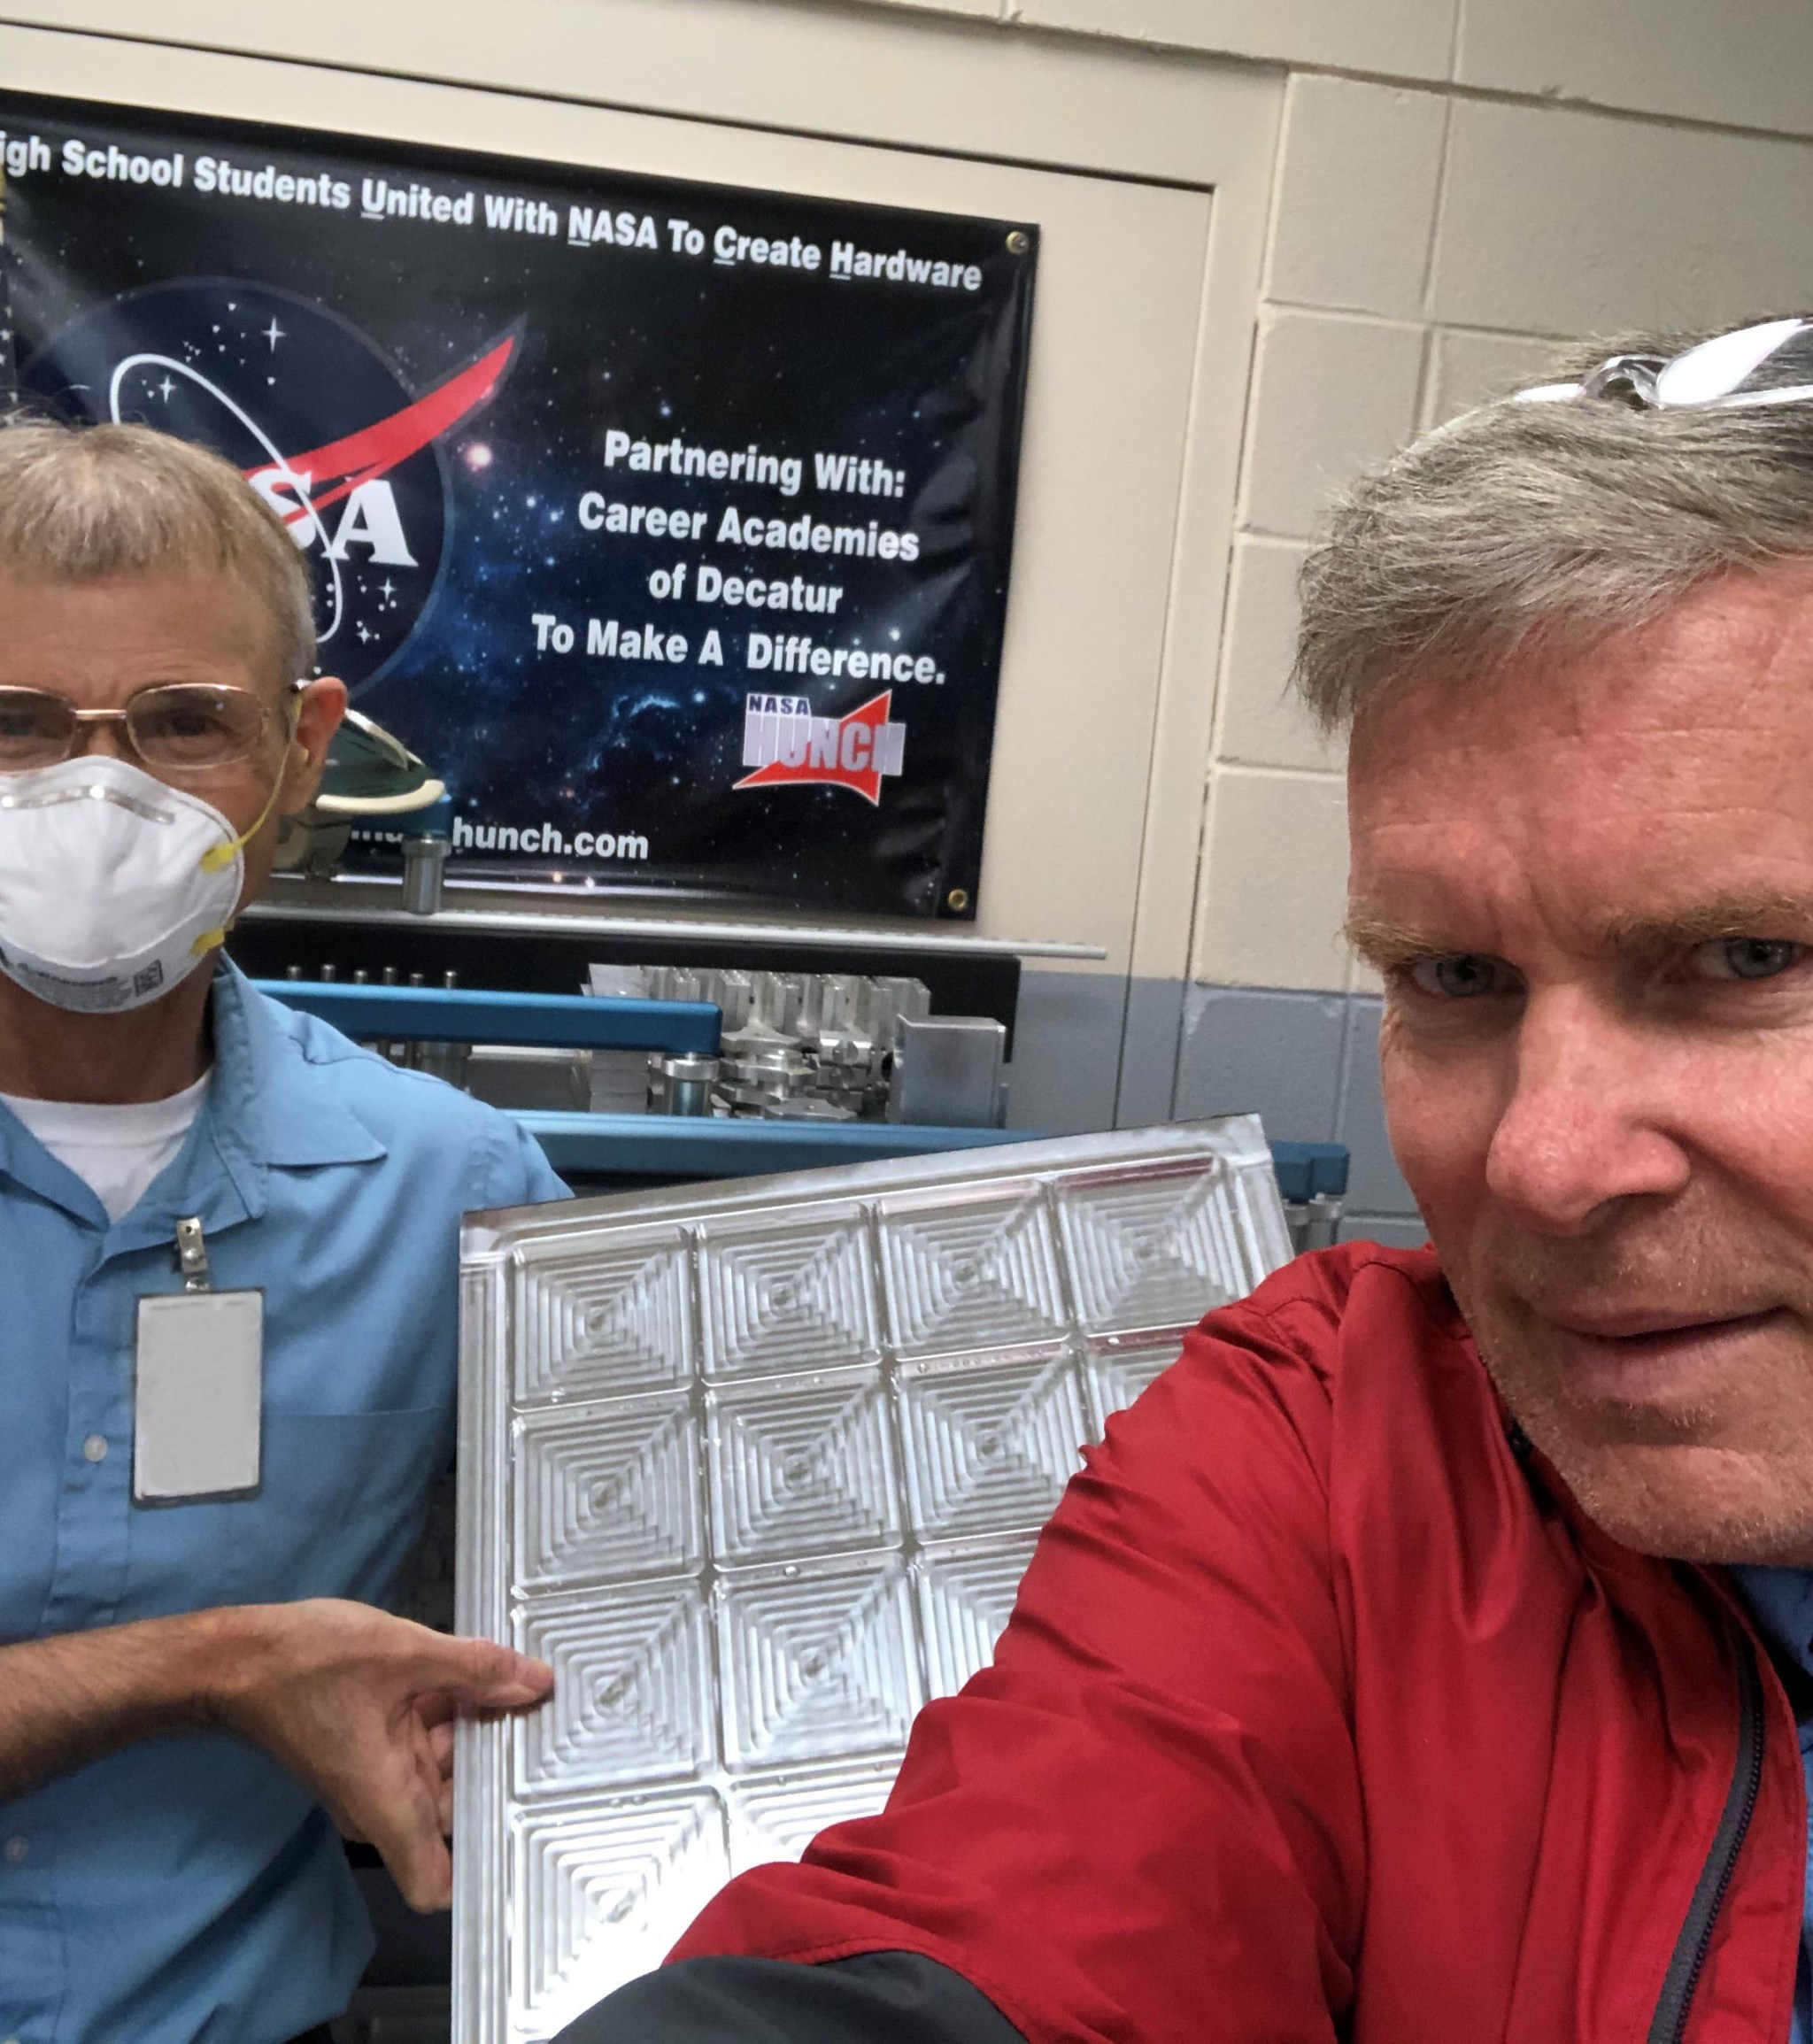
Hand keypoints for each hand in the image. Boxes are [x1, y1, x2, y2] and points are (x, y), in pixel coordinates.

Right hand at [206, 1598, 552, 1909]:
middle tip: (543, 1727)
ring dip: (475, 1733)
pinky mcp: (373, 1749)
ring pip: (444, 1773)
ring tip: (518, 1686)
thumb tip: (538, 1681)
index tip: (527, 1821)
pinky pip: (423, 1746)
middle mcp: (382, 1804)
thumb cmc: (308, 1662)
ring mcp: (376, 1777)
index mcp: (387, 1804)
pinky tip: (476, 1674)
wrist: (238, 1656)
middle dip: (495, 1773)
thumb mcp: (403, 1652)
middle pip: (456, 1814)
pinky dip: (448, 1716)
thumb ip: (475, 1669)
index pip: (435, 1886)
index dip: (481, 1867)